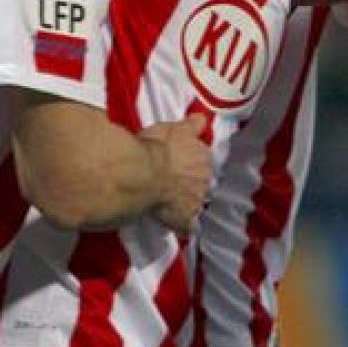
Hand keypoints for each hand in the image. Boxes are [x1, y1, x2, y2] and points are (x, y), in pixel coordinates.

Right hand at [141, 114, 212, 235]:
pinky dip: (185, 227)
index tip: (182, 160)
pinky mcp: (183, 218)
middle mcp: (204, 178)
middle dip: (192, 181)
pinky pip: (188, 226)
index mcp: (203, 156)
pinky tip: (180, 227)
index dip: (192, 159)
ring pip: (197, 201)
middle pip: (202, 180)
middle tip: (175, 179)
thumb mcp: (174, 127)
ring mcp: (195, 200)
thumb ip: (191, 125)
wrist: (143, 173)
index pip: (204, 157)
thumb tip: (202, 119)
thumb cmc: (156, 147)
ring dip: (189, 201)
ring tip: (174, 200)